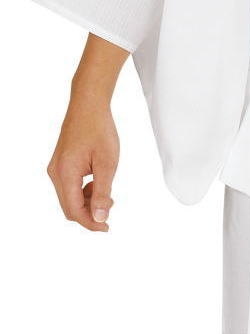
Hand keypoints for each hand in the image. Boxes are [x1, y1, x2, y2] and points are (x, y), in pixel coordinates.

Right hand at [46, 33, 127, 231]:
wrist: (88, 106)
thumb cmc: (99, 131)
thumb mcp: (107, 164)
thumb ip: (103, 192)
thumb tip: (101, 217)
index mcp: (65, 174)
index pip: (74, 211)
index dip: (91, 223)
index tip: (107, 227)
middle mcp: (55, 173)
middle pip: (69, 208)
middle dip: (89, 215)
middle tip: (110, 213)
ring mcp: (56, 168)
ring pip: (69, 198)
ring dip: (88, 203)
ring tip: (108, 194)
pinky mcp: (60, 164)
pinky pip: (69, 187)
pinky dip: (84, 192)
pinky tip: (98, 184)